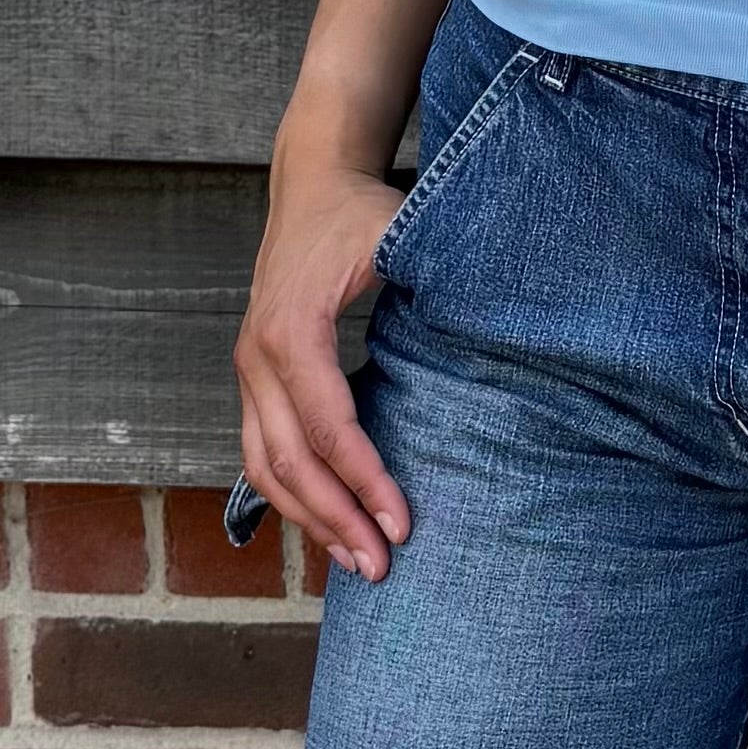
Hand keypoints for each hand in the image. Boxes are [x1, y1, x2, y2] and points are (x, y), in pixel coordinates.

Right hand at [231, 155, 415, 581]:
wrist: (312, 182)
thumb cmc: (361, 212)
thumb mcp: (400, 235)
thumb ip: (437, 282)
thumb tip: (499, 332)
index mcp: (291, 328)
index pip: (329, 425)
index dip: (366, 480)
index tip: (403, 524)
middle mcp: (256, 356)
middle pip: (290, 460)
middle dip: (336, 518)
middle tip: (383, 565)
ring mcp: (248, 370)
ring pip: (264, 466)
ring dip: (309, 519)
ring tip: (358, 561)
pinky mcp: (255, 379)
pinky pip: (262, 451)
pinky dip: (292, 496)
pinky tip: (328, 526)